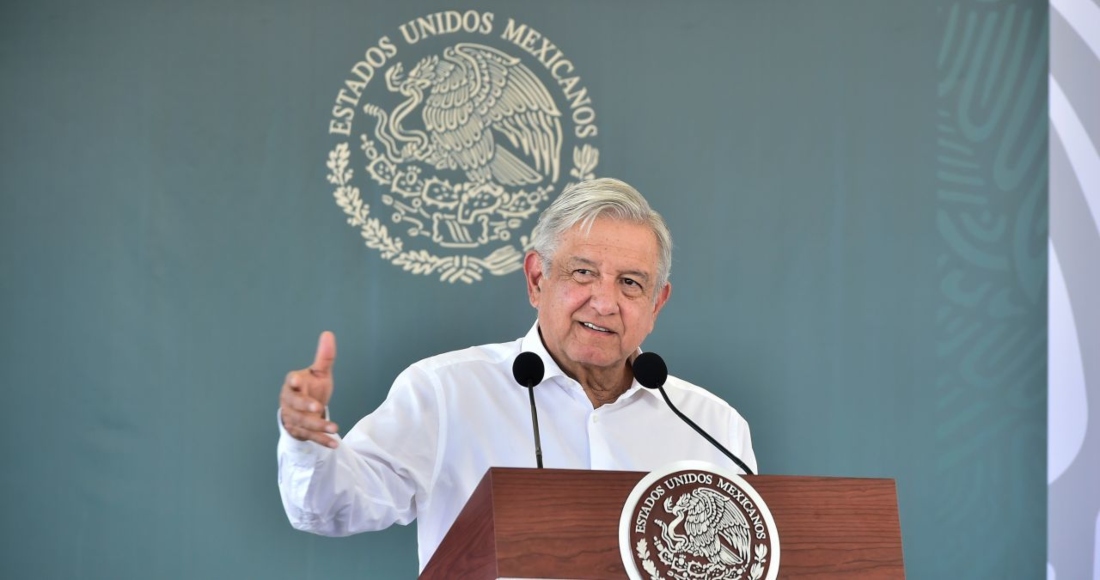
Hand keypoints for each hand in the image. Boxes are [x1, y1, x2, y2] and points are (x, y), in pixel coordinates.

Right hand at [279, 331, 339, 447]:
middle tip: (318, 407)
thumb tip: (328, 333)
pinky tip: (334, 443)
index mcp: (294, 384)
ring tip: (335, 427)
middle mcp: (290, 401)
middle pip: (294, 404)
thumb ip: (324, 357)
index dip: (293, 381)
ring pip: (303, 422)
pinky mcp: (300, 431)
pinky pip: (310, 437)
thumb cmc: (310, 388)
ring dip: (318, 426)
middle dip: (305, 405)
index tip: (296, 380)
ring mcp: (294, 417)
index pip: (291, 381)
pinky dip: (322, 440)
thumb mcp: (319, 373)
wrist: (302, 411)